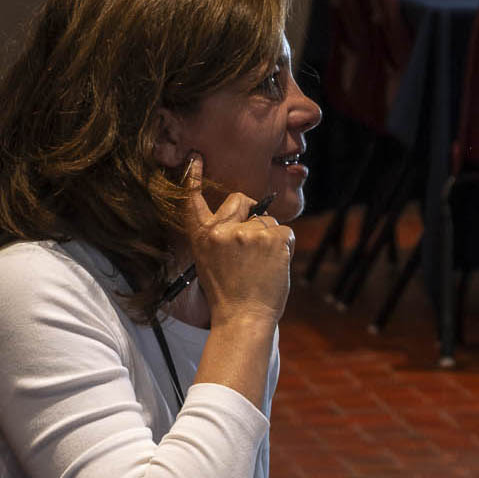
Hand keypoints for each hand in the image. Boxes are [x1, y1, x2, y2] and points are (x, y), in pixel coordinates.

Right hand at [183, 156, 293, 329]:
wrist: (243, 319)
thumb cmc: (229, 296)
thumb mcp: (210, 263)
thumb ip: (221, 238)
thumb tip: (246, 218)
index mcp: (202, 237)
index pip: (193, 201)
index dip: (192, 178)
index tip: (195, 158)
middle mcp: (222, 231)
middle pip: (241, 200)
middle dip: (252, 211)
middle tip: (254, 241)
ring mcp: (247, 233)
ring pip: (267, 220)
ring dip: (271, 238)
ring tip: (263, 266)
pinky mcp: (271, 238)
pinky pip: (285, 231)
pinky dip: (286, 247)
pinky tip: (276, 266)